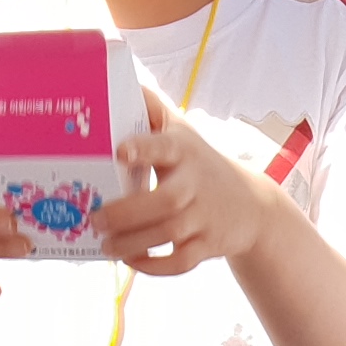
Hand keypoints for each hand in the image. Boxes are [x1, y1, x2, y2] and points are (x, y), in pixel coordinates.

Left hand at [91, 84, 280, 276]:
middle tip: (94, 218)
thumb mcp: (182, 131)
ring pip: (167, 235)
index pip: (164, 146)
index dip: (143, 148)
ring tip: (104, 245)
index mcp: (183, 151)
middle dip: (125, 214)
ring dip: (131, 244)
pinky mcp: (207, 246)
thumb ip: (151, 108)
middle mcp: (194, 184)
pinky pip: (180, 263)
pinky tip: (131, 262)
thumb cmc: (200, 162)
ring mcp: (203, 217)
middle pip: (164, 202)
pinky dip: (154, 267)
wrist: (251, 205)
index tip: (119, 151)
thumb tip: (117, 78)